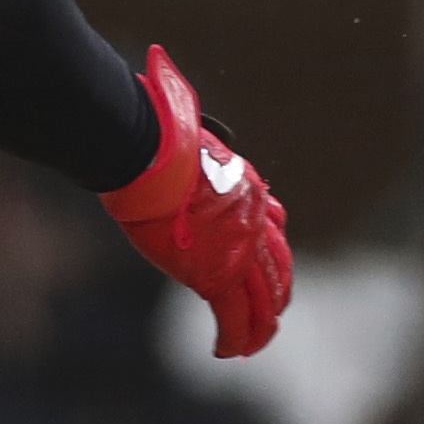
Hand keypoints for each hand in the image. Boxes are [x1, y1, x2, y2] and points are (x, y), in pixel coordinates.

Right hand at [101, 45, 292, 355]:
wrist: (147, 150)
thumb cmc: (154, 130)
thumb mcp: (177, 117)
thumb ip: (178, 116)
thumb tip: (152, 72)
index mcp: (243, 186)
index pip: (270, 223)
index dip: (270, 247)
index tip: (267, 262)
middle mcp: (250, 220)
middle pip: (275, 265)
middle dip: (274, 291)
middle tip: (271, 312)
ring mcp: (237, 249)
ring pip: (261, 297)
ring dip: (260, 323)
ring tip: (254, 342)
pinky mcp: (216, 274)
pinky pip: (232, 315)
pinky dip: (234, 336)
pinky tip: (227, 351)